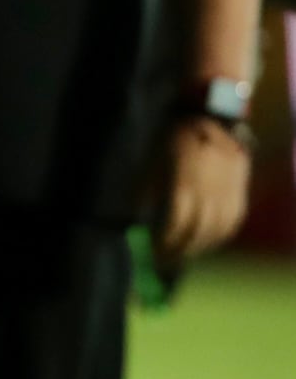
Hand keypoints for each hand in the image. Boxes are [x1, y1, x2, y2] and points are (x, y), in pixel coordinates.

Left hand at [158, 117, 250, 265]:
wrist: (210, 116)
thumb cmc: (171, 137)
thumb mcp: (150, 160)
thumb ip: (146, 192)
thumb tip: (138, 222)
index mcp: (185, 179)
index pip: (178, 220)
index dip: (165, 240)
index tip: (153, 253)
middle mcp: (211, 187)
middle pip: (199, 229)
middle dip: (181, 249)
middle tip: (164, 262)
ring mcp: (230, 190)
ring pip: (219, 229)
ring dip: (200, 247)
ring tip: (182, 255)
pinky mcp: (240, 190)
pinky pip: (233, 221)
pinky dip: (219, 236)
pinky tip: (205, 242)